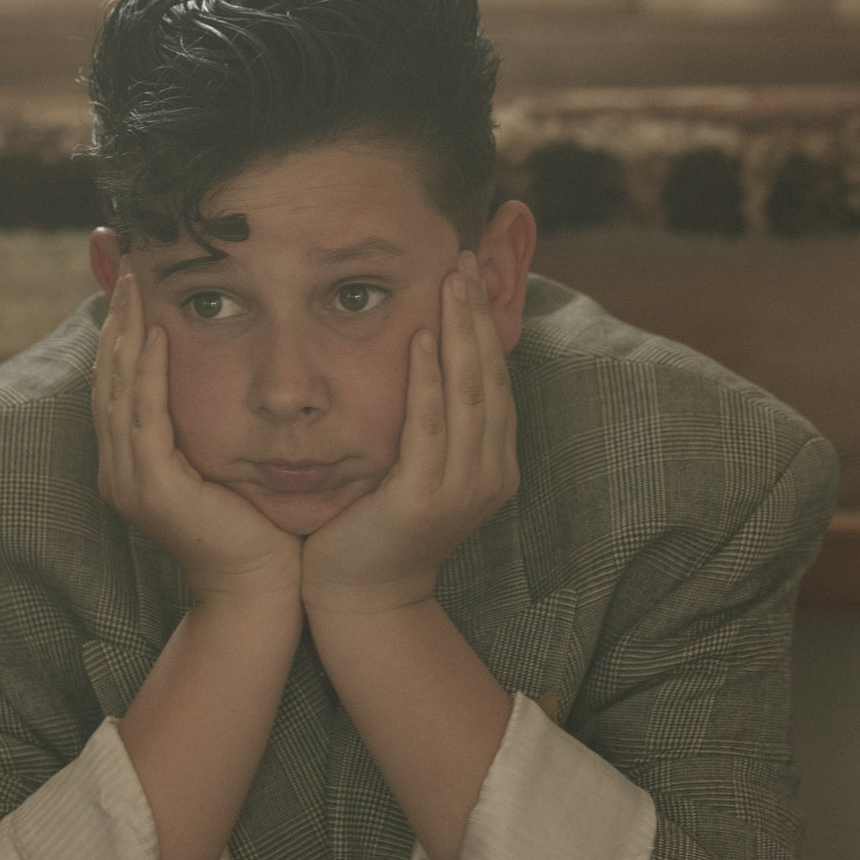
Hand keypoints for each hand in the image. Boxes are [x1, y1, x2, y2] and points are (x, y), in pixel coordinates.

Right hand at [94, 269, 302, 606]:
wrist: (260, 591)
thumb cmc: (255, 529)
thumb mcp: (225, 465)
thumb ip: (211, 426)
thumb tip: (226, 373)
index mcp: (131, 463)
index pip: (118, 382)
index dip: (122, 330)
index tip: (134, 280)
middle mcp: (119, 469)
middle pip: (108, 377)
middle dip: (119, 318)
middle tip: (127, 262)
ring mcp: (131, 480)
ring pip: (120, 389)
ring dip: (129, 332)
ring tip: (136, 284)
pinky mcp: (154, 488)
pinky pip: (146, 417)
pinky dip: (149, 374)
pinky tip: (159, 335)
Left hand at [302, 250, 520, 618]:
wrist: (362, 600)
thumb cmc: (377, 530)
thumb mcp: (417, 472)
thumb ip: (430, 427)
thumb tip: (425, 366)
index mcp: (493, 464)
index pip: (497, 381)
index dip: (486, 327)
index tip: (472, 277)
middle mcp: (489, 472)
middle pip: (490, 377)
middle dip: (477, 315)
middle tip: (466, 259)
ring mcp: (462, 487)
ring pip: (468, 393)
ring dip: (458, 332)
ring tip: (450, 281)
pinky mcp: (424, 497)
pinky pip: (430, 425)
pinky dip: (427, 379)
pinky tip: (420, 339)